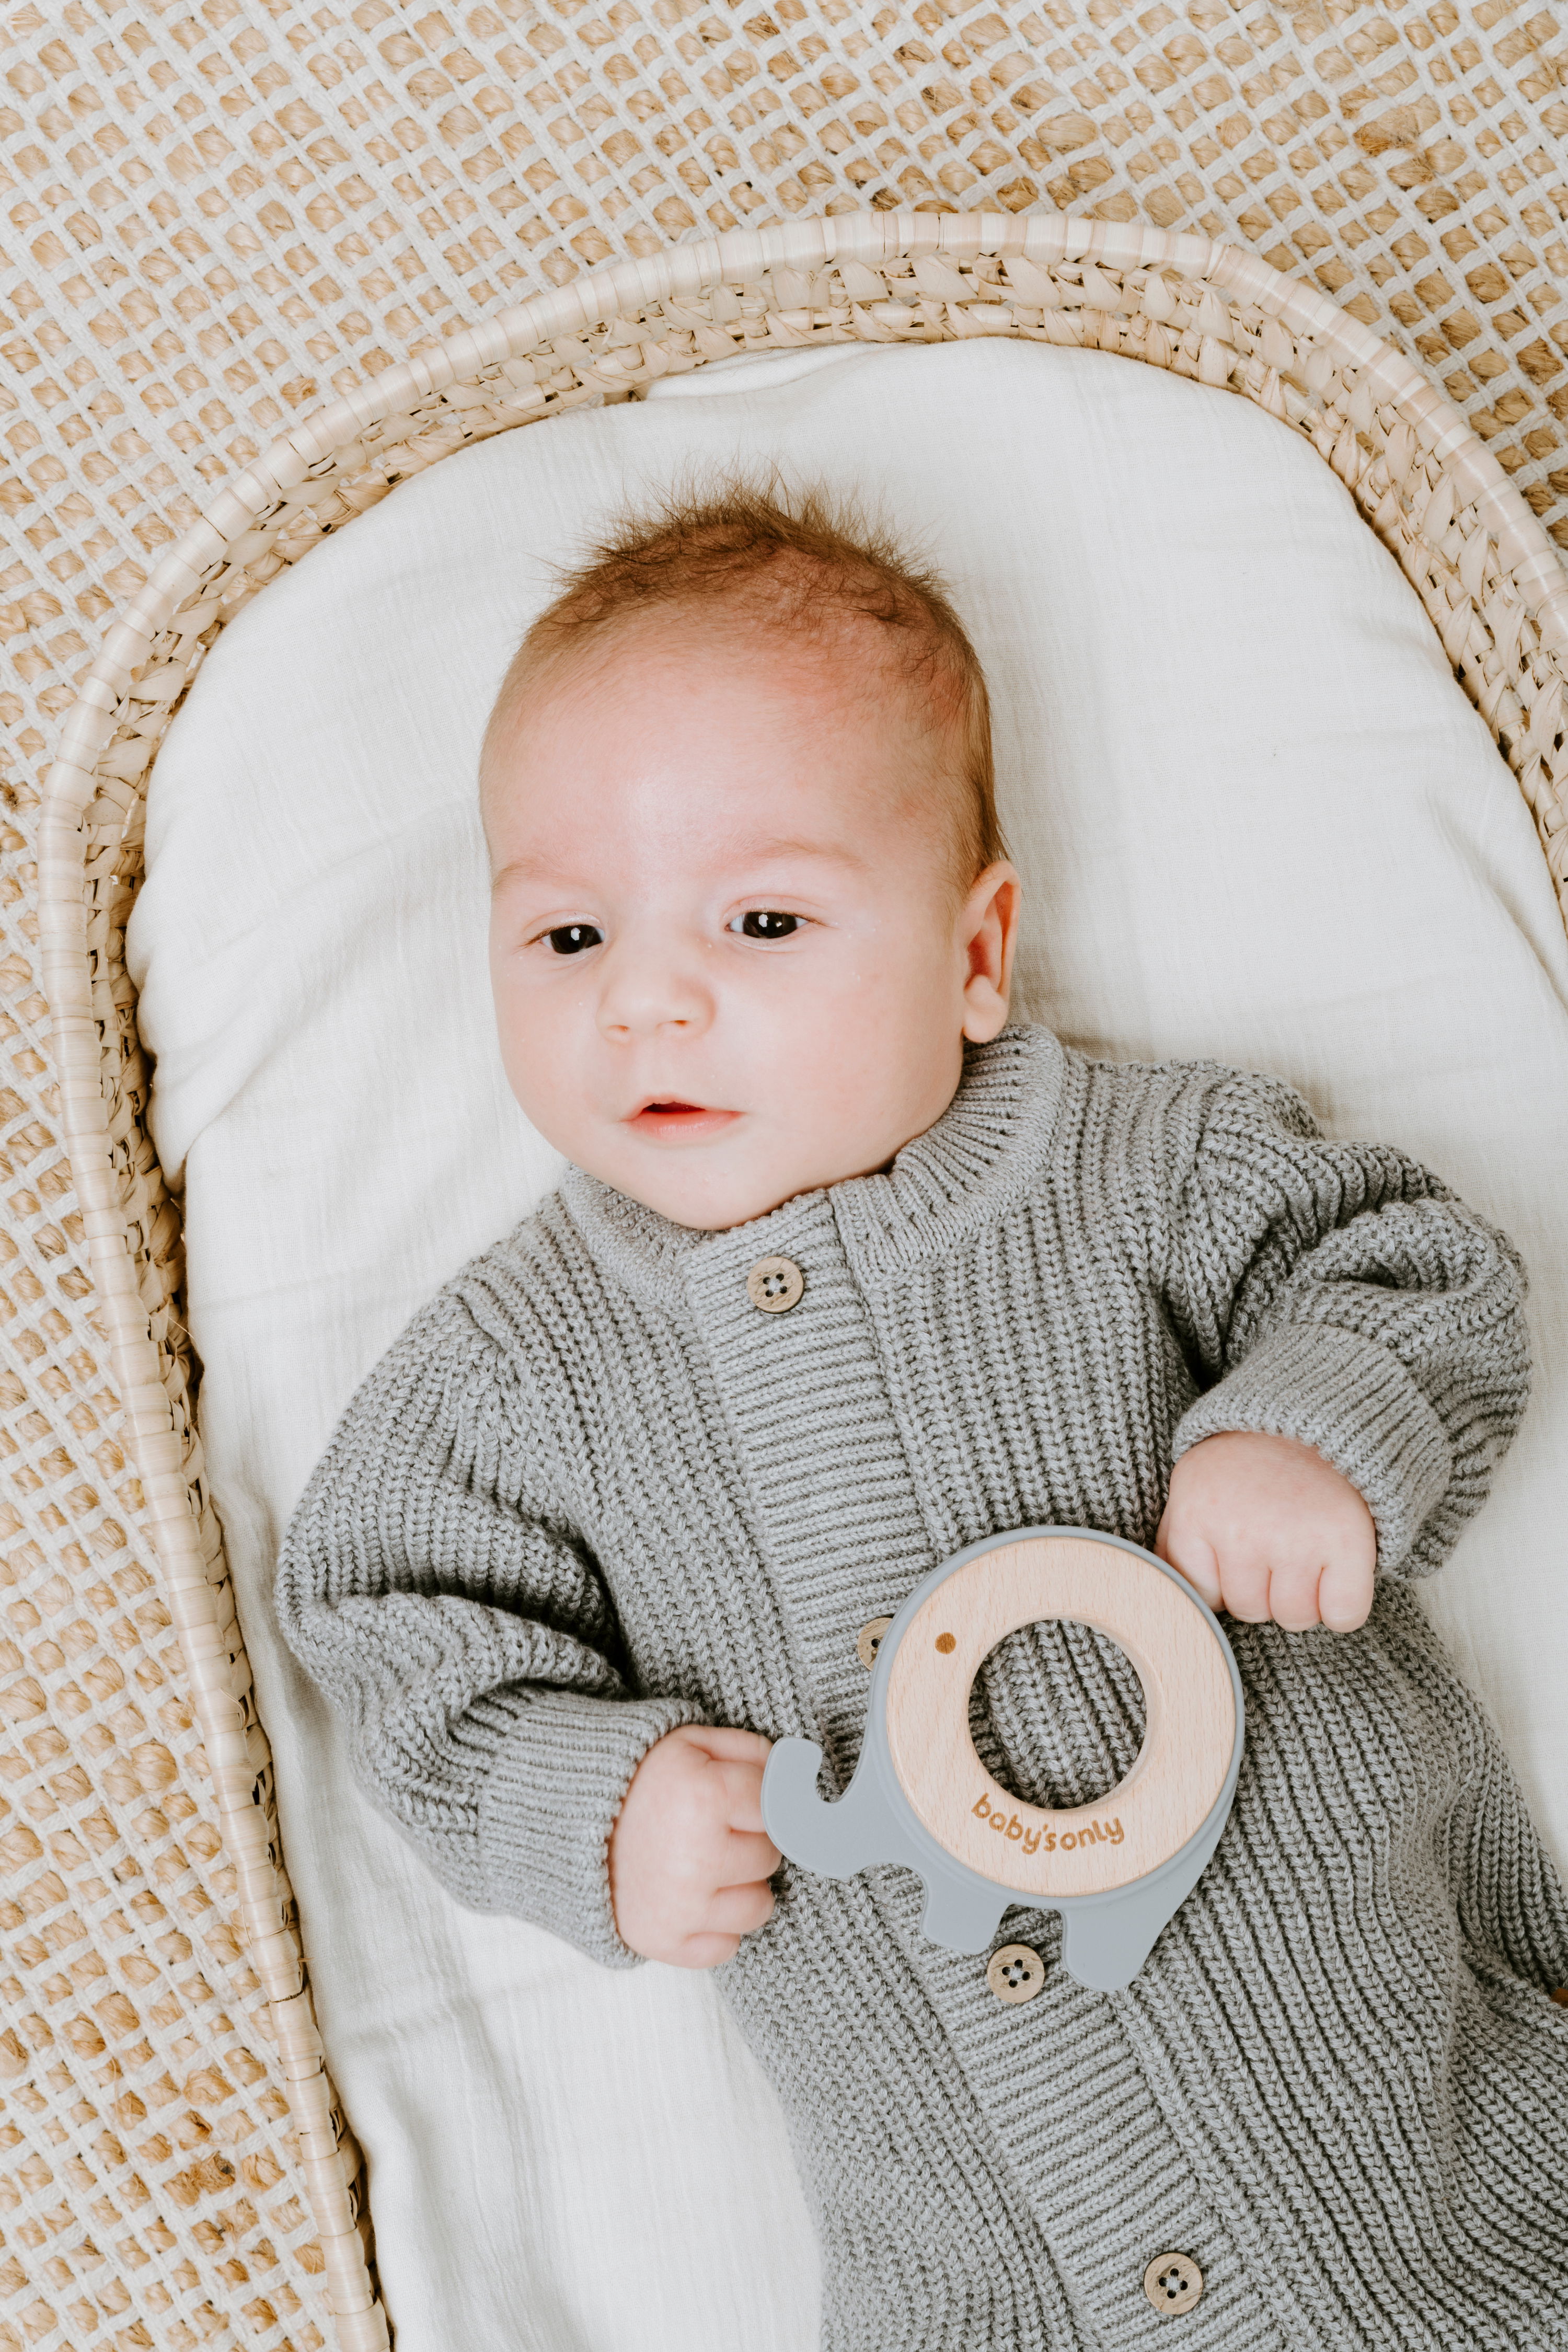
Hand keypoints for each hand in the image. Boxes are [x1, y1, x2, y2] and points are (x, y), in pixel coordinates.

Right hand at [608, 1723, 779, 1966]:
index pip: (779, 1809)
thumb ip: (754, 1753)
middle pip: (770, 1857)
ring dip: (740, 1886)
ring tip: (704, 1864)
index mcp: (704, 1797)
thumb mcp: (693, 1742)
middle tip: (712, 1829)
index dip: (760, 1802)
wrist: (565, 1820)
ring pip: (759, 1907)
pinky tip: (693, 1897)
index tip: (739, 1800)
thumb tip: (802, 1775)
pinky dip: (716, 1927)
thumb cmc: (639, 1778)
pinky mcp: (664, 1943)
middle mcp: (695, 1857)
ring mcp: (680, 1907)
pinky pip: (727, 1947)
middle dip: (749, 1841)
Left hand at [1155, 1430, 1376, 1631]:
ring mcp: (1296, 1538)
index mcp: (1197, 1513)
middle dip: (1265, 1588)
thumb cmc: (1248, 1463)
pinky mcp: (1347, 1542)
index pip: (1205, 1598)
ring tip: (1304, 1550)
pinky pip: (1344, 1616)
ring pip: (1295, 1617)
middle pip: (1251, 1611)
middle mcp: (1242, 1530)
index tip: (1238, 1551)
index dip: (1225, 1582)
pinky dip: (1343, 1607)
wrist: (1312, 1417)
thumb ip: (1175, 1540)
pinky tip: (1337, 1572)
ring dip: (1303, 1597)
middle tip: (1277, 1542)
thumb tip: (1165, 1596)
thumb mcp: (1194, 1486)